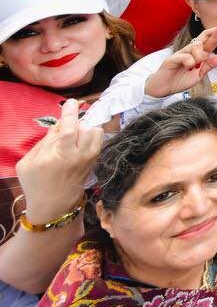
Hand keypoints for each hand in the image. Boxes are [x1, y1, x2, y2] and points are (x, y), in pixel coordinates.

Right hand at [15, 98, 102, 221]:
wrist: (53, 205)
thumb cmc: (35, 183)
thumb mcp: (28, 163)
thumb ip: (44, 141)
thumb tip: (60, 123)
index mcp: (55, 157)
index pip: (69, 129)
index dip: (71, 113)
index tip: (72, 102)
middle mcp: (76, 157)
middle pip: (85, 127)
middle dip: (76, 121)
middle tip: (67, 126)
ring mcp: (88, 159)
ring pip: (95, 131)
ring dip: (86, 127)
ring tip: (74, 135)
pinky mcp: (95, 161)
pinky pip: (99, 139)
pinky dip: (93, 133)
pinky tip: (82, 138)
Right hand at [143, 26, 216, 98]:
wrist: (163, 88)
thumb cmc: (180, 79)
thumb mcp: (199, 75)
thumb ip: (209, 66)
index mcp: (197, 55)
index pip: (207, 41)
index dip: (215, 35)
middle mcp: (189, 52)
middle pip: (202, 39)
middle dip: (213, 34)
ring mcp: (180, 54)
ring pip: (195, 46)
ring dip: (200, 55)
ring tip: (195, 65)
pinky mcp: (171, 59)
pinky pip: (184, 56)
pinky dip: (189, 60)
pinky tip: (188, 66)